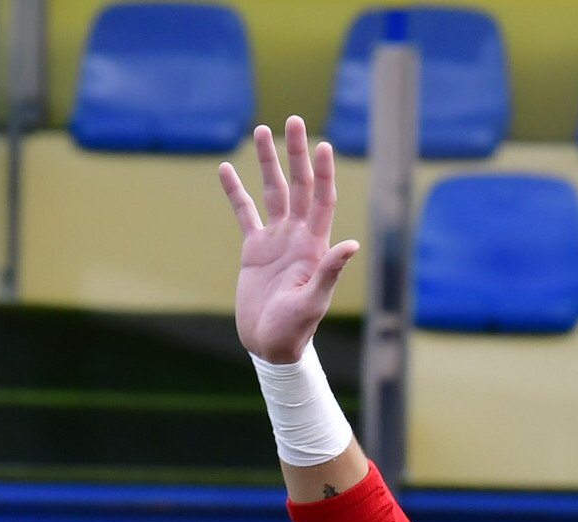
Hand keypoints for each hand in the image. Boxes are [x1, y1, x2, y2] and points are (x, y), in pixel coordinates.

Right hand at [220, 118, 357, 365]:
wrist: (270, 346)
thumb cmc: (295, 331)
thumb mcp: (313, 303)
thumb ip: (329, 273)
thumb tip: (351, 245)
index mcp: (314, 246)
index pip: (322, 200)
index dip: (323, 173)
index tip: (323, 145)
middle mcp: (297, 236)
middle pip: (298, 186)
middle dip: (295, 153)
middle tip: (293, 120)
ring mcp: (276, 240)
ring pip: (272, 192)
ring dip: (267, 162)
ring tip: (261, 130)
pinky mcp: (254, 249)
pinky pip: (244, 213)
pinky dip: (235, 191)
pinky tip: (226, 169)